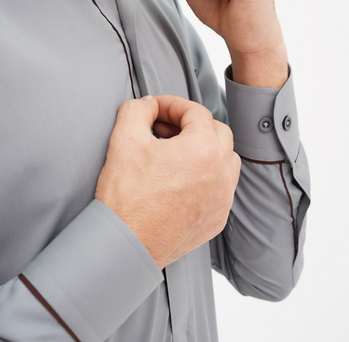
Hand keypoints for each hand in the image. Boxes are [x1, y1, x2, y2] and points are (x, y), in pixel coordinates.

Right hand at [95, 95, 240, 268]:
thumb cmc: (127, 198)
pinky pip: (222, 186)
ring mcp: (222, 199)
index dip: (172, 104)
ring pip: (226, 158)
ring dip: (205, 147)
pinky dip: (207, 174)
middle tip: (164, 128)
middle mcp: (222, 174)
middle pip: (217, 131)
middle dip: (191, 124)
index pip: (196, 112)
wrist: (126, 245)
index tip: (155, 109)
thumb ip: (137, 109)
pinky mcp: (217, 219)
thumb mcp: (124, 139)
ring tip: (175, 152)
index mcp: (204, 150)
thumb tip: (148, 105)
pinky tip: (181, 179)